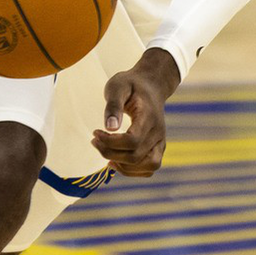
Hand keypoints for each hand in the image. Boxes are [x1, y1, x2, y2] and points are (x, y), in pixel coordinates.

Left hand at [94, 50, 179, 176]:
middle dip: (110, 153)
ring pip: (148, 166)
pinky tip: (116, 160)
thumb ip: (113, 105)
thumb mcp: (117, 86)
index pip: (132, 140)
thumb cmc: (131, 84)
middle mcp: (159, 132)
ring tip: (106, 153)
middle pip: (135, 156)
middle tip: (95, 140)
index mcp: (149, 116)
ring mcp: (160, 141)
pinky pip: (150, 168)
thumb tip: (110, 128)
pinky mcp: (158, 147)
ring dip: (123, 166)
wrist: (151, 85)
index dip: (110, 142)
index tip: (95, 132)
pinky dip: (132, 169)